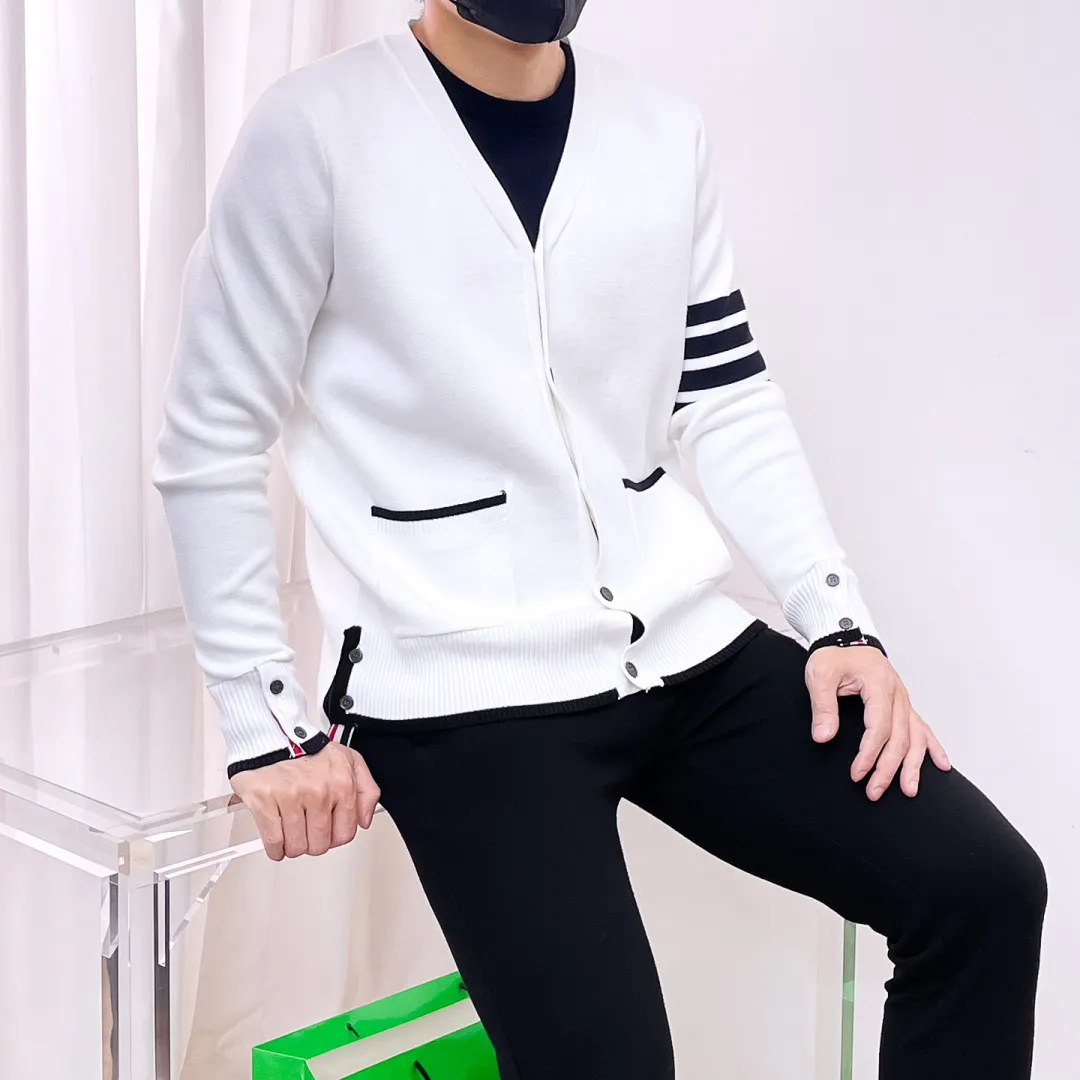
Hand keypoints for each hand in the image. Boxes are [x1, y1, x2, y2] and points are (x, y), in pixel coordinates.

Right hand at [230, 741, 380, 859]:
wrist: (274, 737)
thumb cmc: (309, 751)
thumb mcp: (349, 761)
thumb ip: (367, 791)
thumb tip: (364, 820)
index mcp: (342, 783)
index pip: (345, 833)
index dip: (334, 837)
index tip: (327, 831)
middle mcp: (319, 791)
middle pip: (320, 845)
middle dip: (312, 842)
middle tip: (306, 828)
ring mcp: (291, 796)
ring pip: (296, 847)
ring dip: (292, 844)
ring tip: (291, 829)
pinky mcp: (265, 801)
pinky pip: (274, 842)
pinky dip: (275, 847)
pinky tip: (277, 836)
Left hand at [806, 646, 950, 799]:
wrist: (845, 640)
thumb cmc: (833, 657)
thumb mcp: (820, 674)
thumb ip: (822, 706)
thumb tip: (823, 736)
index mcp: (879, 684)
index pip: (879, 727)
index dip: (869, 753)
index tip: (857, 773)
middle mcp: (897, 694)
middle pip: (899, 738)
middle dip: (888, 768)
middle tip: (874, 791)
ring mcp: (903, 700)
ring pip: (915, 737)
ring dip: (913, 765)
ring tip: (909, 790)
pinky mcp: (903, 705)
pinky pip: (923, 728)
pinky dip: (932, 747)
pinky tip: (943, 765)